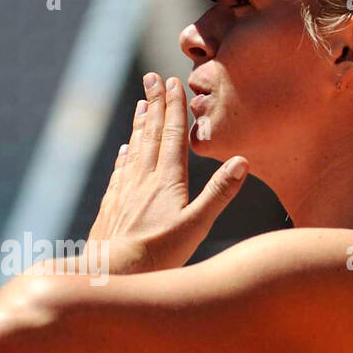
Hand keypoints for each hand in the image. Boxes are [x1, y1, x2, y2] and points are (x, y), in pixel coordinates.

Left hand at [85, 72, 247, 273]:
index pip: (172, 135)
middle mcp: (143, 180)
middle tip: (152, 79)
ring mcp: (125, 192)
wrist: (110, 274)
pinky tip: (124, 150)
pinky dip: (124, 156)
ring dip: (139, 125)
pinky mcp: (112, 207)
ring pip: (134, 150)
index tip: (172, 82)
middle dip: (155, 105)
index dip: (174, 108)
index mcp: (167, 181)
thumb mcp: (197, 226)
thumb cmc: (158, 255)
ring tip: (141, 104)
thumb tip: (241, 160)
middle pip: (150, 134)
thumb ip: (219, 193)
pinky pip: (120, 172)